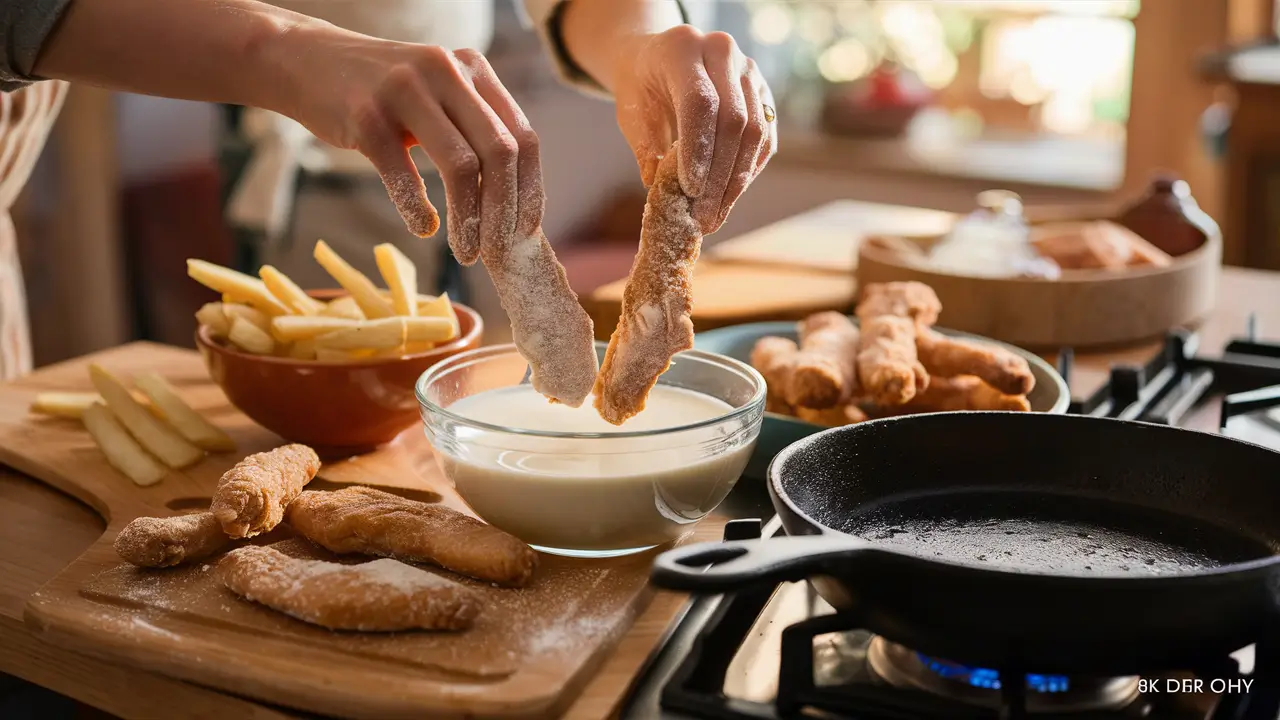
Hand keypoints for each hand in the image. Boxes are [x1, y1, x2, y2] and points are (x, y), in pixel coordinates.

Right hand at [270, 22, 543, 261]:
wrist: (305, 60)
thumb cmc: (382, 93)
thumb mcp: (437, 94)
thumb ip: (474, 128)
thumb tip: (514, 200)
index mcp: (473, 68)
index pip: (522, 136)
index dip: (528, 191)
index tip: (523, 233)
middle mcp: (446, 71)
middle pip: (499, 153)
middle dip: (502, 213)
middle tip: (495, 252)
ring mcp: (406, 90)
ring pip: (461, 167)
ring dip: (468, 221)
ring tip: (465, 252)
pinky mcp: (366, 115)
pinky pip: (404, 176)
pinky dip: (418, 211)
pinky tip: (423, 227)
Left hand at [612, 26, 776, 233]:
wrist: (657, 61)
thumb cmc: (641, 89)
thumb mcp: (631, 113)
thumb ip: (645, 148)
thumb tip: (660, 191)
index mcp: (683, 48)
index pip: (700, 103)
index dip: (698, 151)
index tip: (690, 191)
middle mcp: (722, 51)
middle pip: (734, 120)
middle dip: (719, 176)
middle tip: (704, 217)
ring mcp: (749, 71)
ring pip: (755, 132)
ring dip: (736, 182)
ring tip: (715, 217)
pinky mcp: (763, 93)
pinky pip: (765, 139)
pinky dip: (748, 172)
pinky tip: (729, 198)